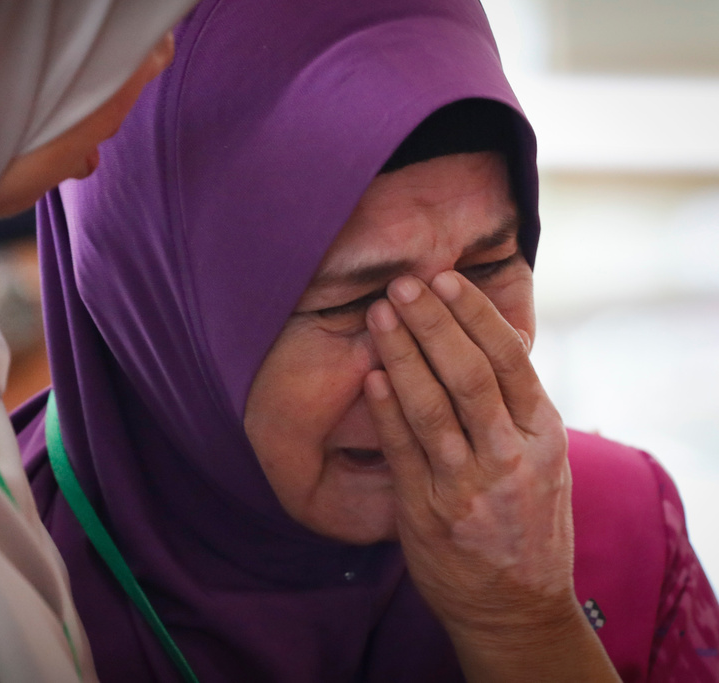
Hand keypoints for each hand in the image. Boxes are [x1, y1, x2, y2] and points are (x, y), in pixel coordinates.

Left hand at [364, 271, 617, 680]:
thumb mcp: (545, 464)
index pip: (510, 359)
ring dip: (402, 354)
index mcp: (545, 436)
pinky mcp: (428, 511)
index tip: (446, 280)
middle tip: (403, 286)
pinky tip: (372, 375)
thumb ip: (519, 411)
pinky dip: (386, 409)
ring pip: (432, 405)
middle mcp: (511, 456)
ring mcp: (468, 485)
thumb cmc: (527, 525)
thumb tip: (482, 345)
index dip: (474, 315)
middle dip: (433, 323)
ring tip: (380, 316)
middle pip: (469, 373)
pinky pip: (403, 450)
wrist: (516, 609)